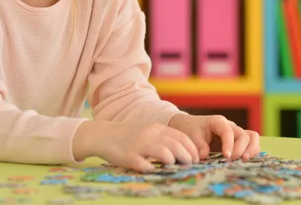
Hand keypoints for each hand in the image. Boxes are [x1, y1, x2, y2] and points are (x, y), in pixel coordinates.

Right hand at [71, 120, 199, 171]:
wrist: (103, 135)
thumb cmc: (129, 135)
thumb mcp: (148, 130)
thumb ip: (164, 137)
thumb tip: (184, 150)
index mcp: (156, 128)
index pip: (181, 137)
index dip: (191, 148)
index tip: (196, 158)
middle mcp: (150, 135)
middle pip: (176, 145)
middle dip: (187, 157)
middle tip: (190, 165)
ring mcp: (139, 145)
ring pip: (164, 153)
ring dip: (174, 162)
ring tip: (176, 168)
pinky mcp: (129, 157)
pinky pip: (145, 165)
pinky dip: (154, 170)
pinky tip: (157, 172)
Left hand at [168, 114, 259, 160]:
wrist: (189, 126)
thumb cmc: (190, 129)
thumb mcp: (191, 136)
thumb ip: (199, 145)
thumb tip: (205, 156)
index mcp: (218, 122)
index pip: (228, 131)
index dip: (229, 144)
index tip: (226, 156)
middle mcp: (230, 126)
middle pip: (244, 135)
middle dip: (241, 149)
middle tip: (232, 160)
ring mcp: (235, 132)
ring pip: (252, 137)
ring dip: (251, 149)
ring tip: (244, 160)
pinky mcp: (237, 140)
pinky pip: (250, 143)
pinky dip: (251, 151)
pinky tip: (245, 161)